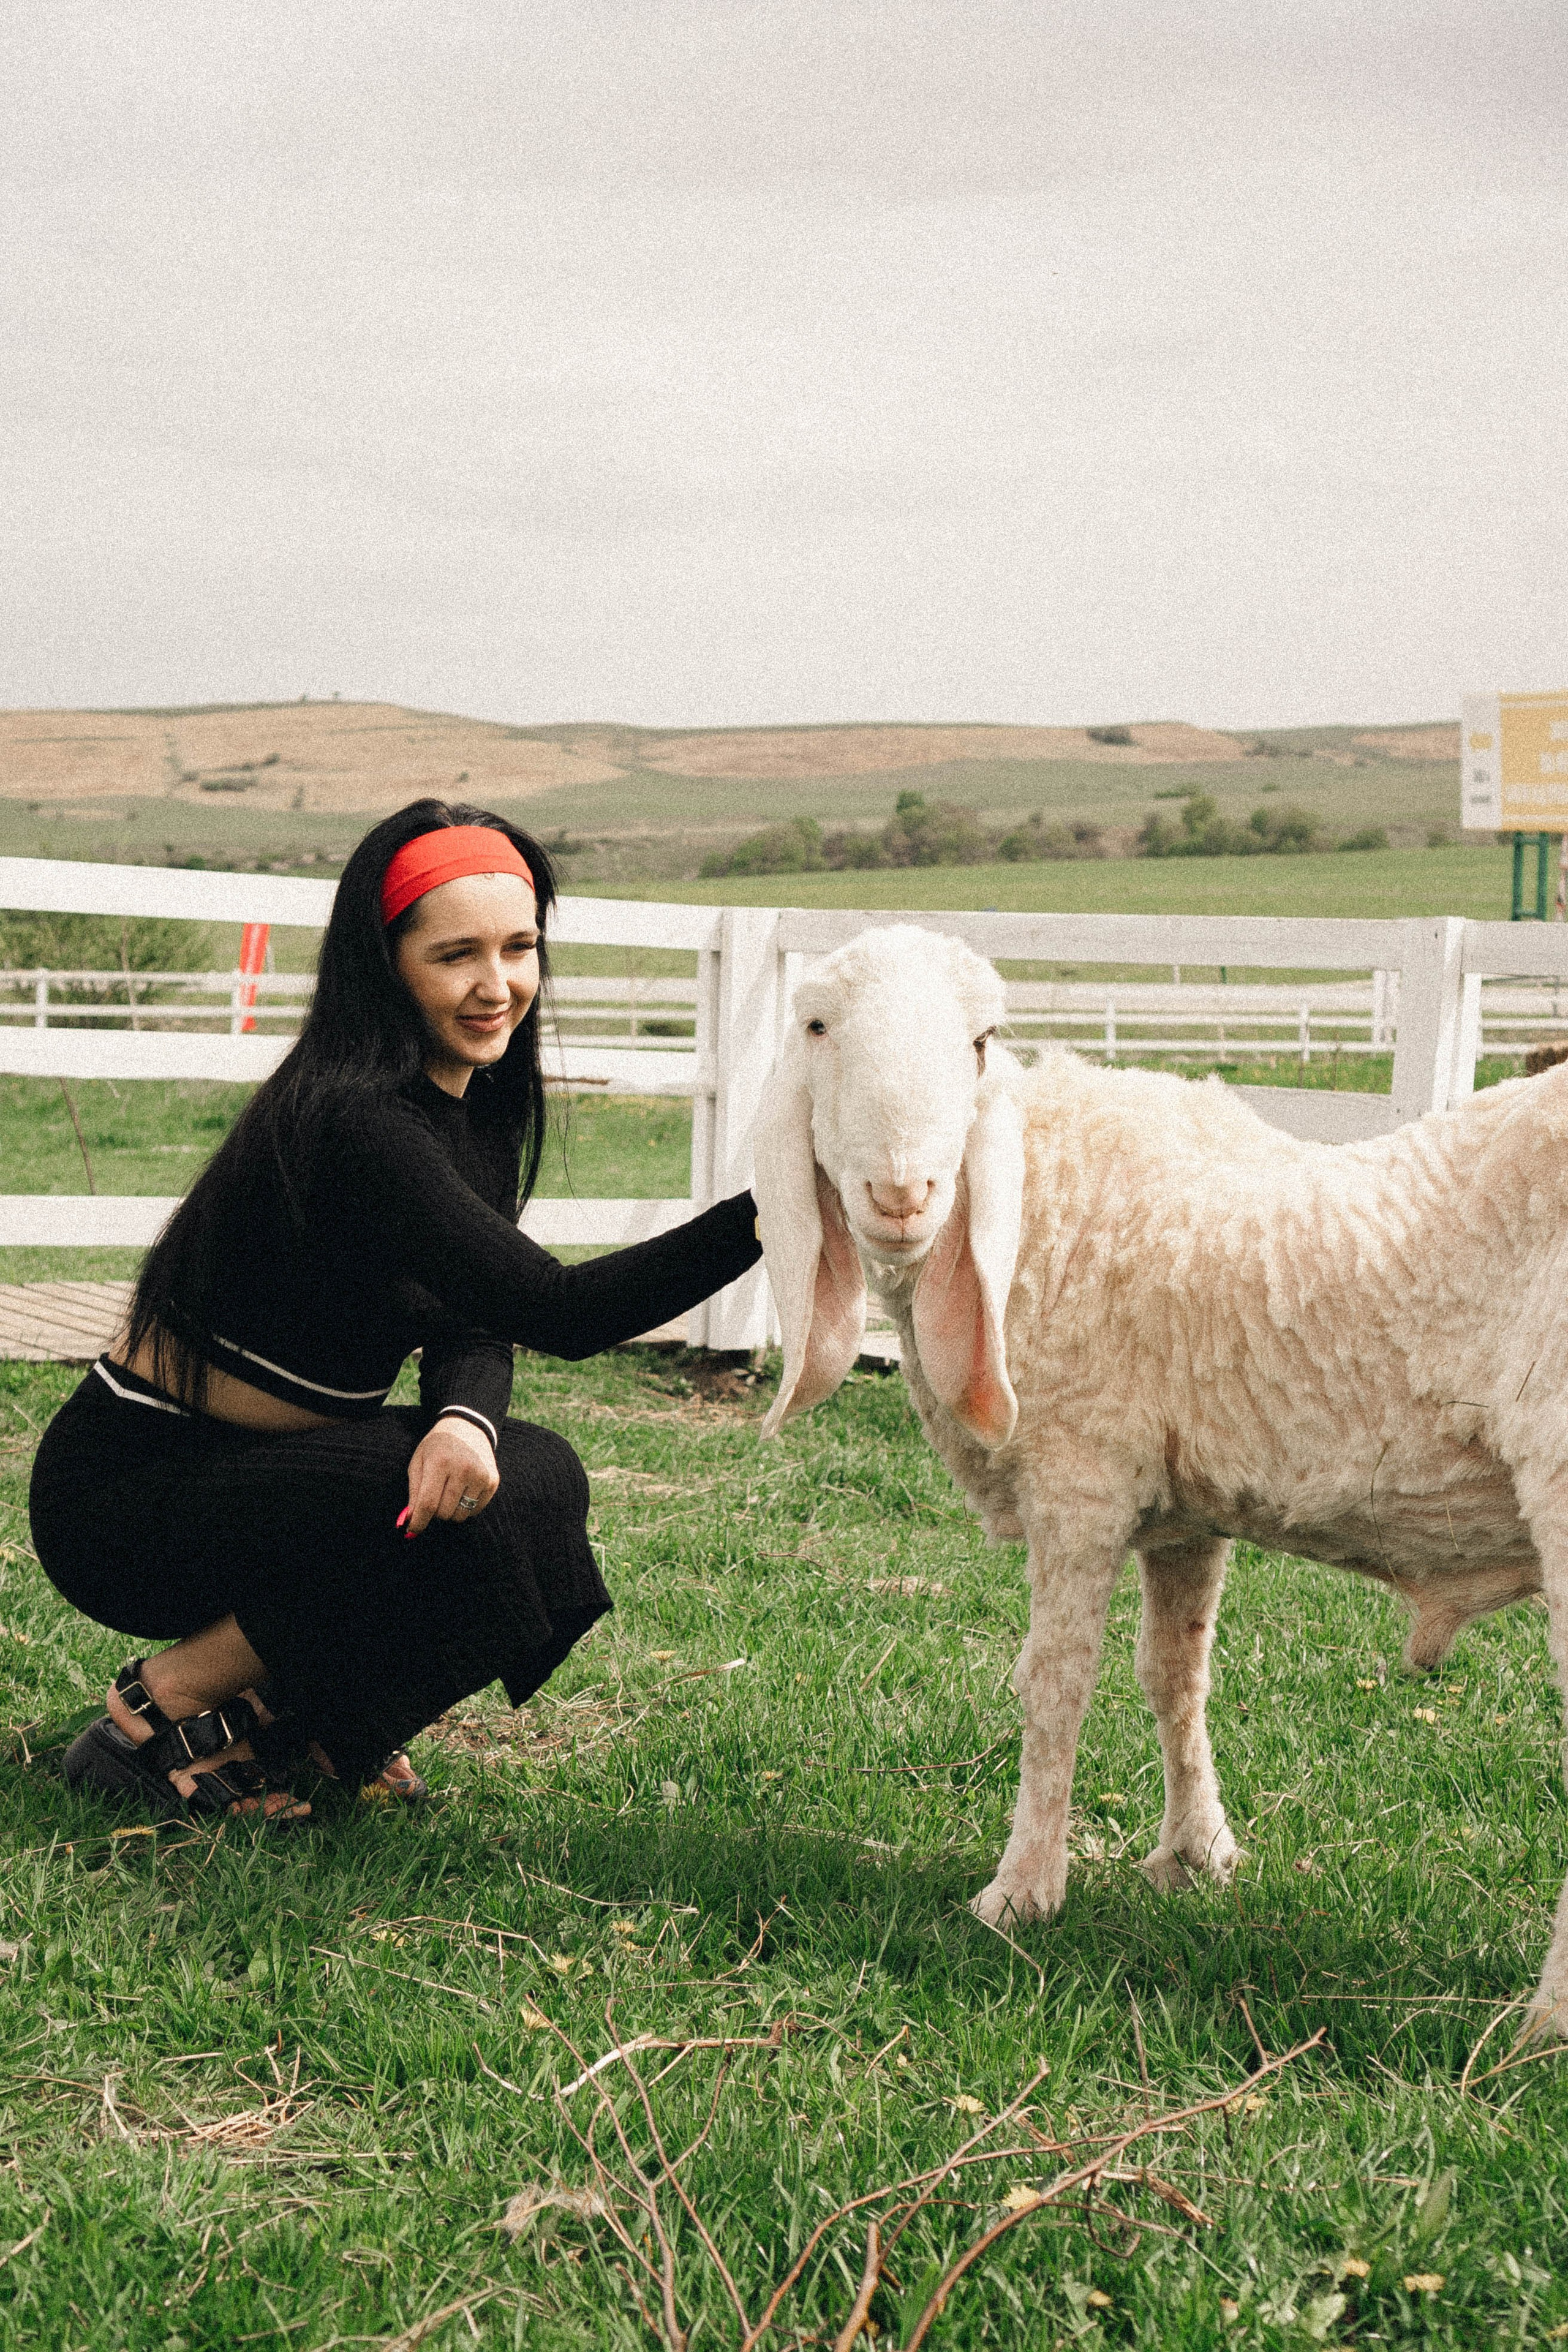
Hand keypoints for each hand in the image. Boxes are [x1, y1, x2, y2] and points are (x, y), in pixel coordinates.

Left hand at [403, 1416, 498, 1536]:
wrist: (467, 1427)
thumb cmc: (437, 1447)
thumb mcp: (418, 1462)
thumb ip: (414, 1493)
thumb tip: (408, 1522)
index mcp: (440, 1462)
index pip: (428, 1504)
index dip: (418, 1522)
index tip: (412, 1531)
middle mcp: (463, 1469)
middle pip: (444, 1513)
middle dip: (434, 1512)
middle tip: (434, 1496)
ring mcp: (481, 1475)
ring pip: (460, 1515)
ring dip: (451, 1510)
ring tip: (449, 1491)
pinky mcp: (493, 1481)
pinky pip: (475, 1510)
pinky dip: (466, 1507)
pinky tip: (463, 1489)